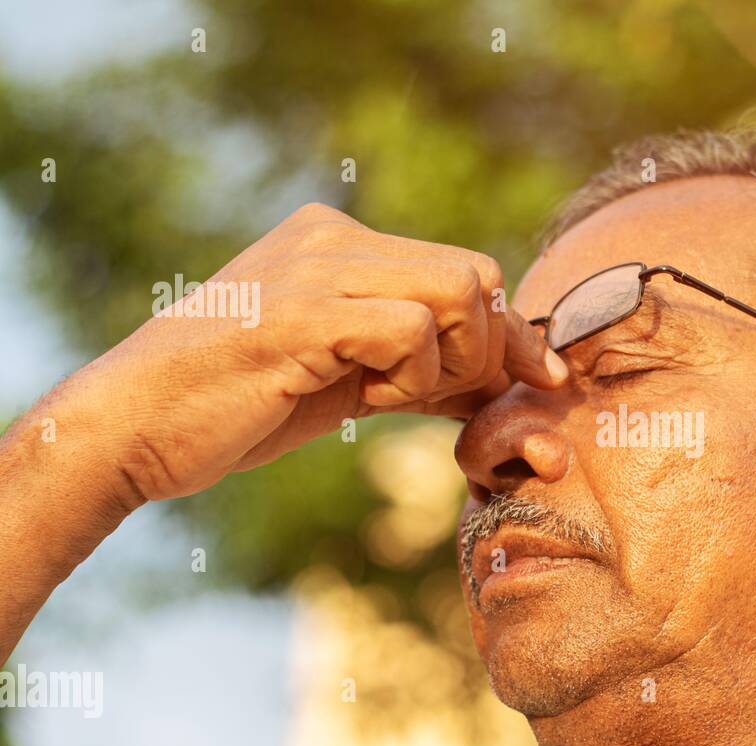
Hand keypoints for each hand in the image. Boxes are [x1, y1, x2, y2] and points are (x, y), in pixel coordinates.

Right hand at [66, 202, 565, 501]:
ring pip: (457, 291)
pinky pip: (411, 329)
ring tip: (380, 394)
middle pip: (476, 275)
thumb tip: (514, 380)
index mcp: (341, 243)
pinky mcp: (306, 309)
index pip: (466, 270)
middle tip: (433, 398)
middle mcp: (333, 237)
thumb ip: (425, 367)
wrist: (138, 426)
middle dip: (485, 352)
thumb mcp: (353, 381)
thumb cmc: (243, 407)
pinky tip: (360, 397)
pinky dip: (406, 377)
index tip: (545, 378)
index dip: (513, 332)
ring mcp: (318, 266)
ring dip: (442, 364)